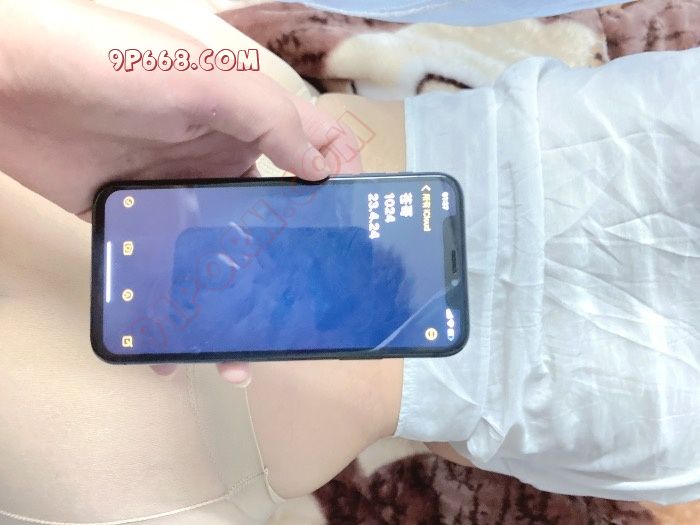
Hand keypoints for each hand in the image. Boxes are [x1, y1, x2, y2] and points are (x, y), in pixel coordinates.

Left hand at [0, 0, 361, 384]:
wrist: (8, 87)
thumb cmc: (105, 65)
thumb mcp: (199, 78)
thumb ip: (267, 118)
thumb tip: (321, 170)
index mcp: (246, 117)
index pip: (315, 142)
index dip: (343, 176)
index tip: (361, 221)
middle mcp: (221, 156)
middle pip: (275, 213)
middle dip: (295, 261)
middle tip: (306, 311)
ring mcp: (180, 191)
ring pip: (225, 251)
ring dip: (237, 301)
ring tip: (240, 353)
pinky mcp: (139, 219)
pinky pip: (170, 268)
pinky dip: (178, 307)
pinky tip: (179, 341)